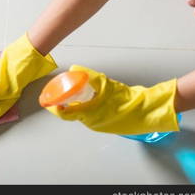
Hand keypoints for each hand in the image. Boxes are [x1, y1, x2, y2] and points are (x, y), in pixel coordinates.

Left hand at [45, 65, 179, 134]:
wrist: (146, 111)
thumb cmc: (127, 100)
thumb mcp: (106, 84)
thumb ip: (89, 76)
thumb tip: (74, 69)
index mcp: (89, 114)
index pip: (65, 113)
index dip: (54, 107)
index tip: (47, 100)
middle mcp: (92, 123)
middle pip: (73, 113)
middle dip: (67, 102)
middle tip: (62, 91)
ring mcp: (99, 125)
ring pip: (82, 114)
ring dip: (78, 104)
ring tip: (76, 92)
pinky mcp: (106, 125)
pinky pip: (92, 116)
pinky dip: (87, 107)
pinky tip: (91, 98)